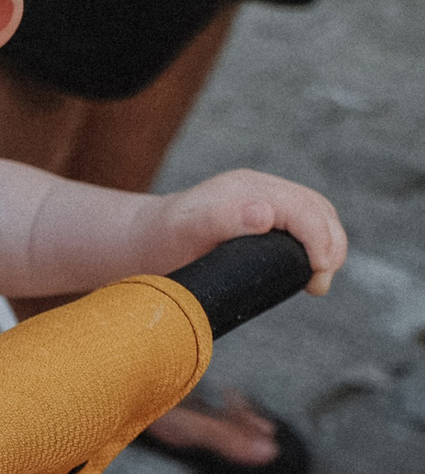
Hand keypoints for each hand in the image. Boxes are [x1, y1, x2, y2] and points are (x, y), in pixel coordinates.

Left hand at [151, 170, 346, 294]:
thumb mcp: (185, 230)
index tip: (318, 275)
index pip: (304, 208)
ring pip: (316, 215)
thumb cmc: (161, 239)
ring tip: (317, 281)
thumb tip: (265, 213)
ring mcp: (263, 199)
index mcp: (246, 189)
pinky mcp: (263, 214)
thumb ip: (220, 219)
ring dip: (328, 246)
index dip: (320, 240)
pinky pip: (304, 223)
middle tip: (319, 285)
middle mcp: (259, 189)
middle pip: (317, 210)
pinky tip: (308, 269)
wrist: (142, 240)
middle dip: (330, 246)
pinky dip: (316, 244)